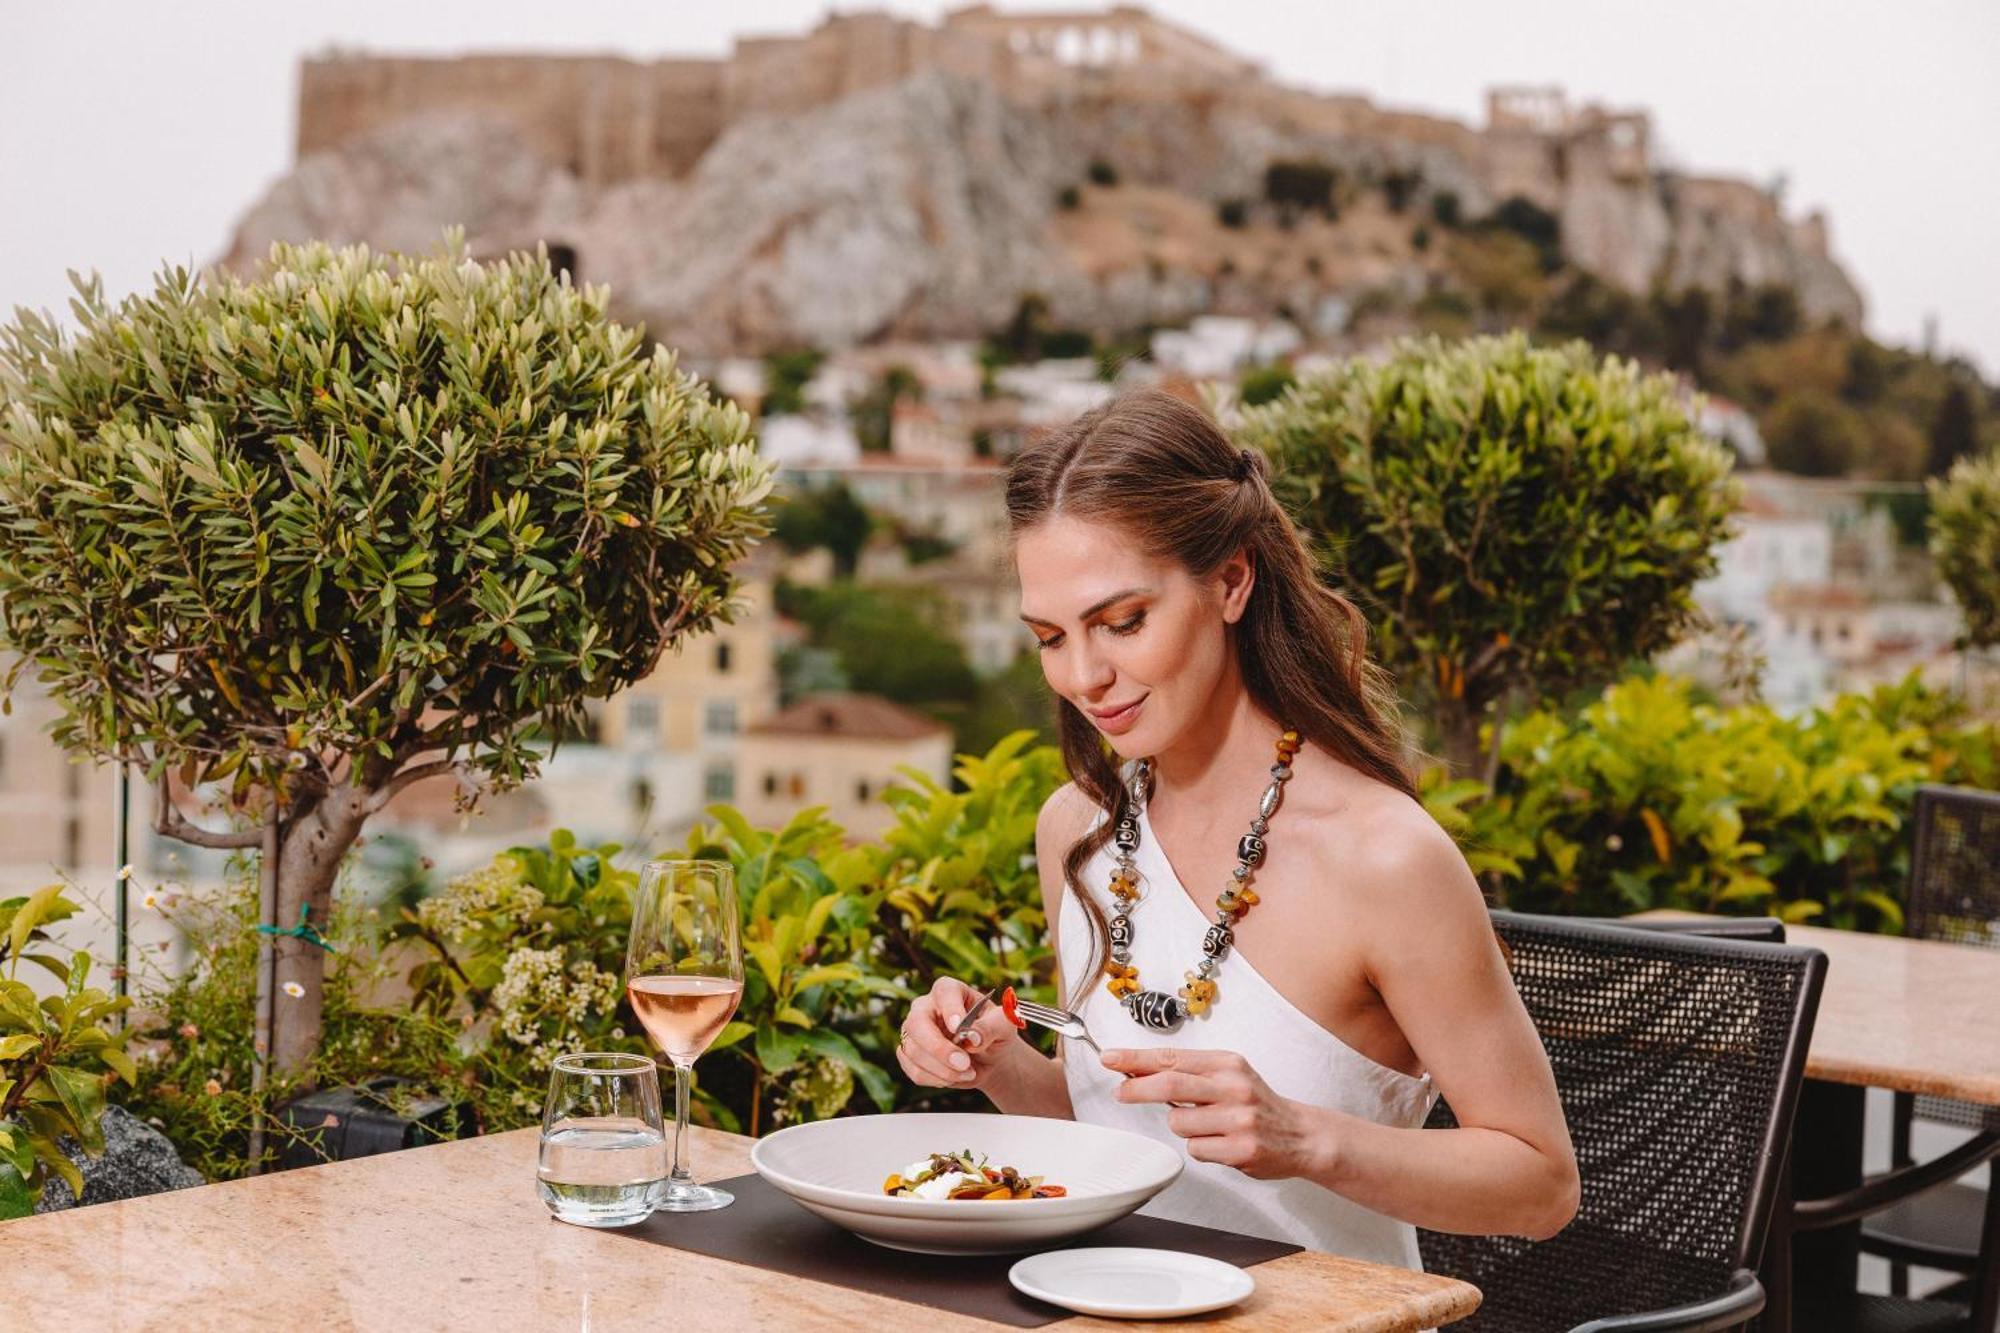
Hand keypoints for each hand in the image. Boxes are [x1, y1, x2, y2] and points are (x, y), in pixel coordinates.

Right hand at [895, 978, 1024, 1090]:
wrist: (989, 1057)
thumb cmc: (995, 1033)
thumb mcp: (1004, 1026)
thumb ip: (991, 1027)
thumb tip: (973, 1037)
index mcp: (949, 990)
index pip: (944, 992)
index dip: (950, 1008)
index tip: (959, 1027)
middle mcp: (925, 1007)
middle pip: (916, 1023)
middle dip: (939, 1048)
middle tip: (964, 1063)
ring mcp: (913, 1032)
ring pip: (914, 1051)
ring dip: (943, 1069)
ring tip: (969, 1072)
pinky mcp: (909, 1055)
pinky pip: (915, 1071)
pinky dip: (938, 1080)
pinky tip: (955, 1077)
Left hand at [1103, 1047, 1327, 1179]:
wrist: (1302, 1135)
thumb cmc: (1257, 1104)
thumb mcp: (1229, 1075)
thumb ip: (1189, 1072)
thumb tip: (1138, 1070)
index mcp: (1228, 1064)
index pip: (1172, 1057)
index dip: (1136, 1058)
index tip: (1110, 1058)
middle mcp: (1234, 1088)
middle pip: (1170, 1084)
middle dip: (1137, 1087)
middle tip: (1120, 1092)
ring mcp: (1239, 1119)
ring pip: (1179, 1123)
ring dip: (1182, 1127)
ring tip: (1207, 1126)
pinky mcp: (1241, 1150)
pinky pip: (1196, 1149)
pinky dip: (1201, 1148)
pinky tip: (1222, 1144)